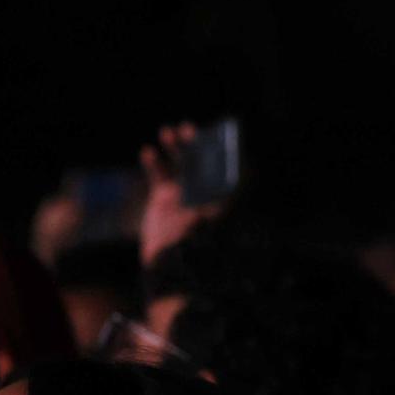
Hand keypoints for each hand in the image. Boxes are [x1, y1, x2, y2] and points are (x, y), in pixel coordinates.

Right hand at [137, 121, 226, 266]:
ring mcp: (182, 193)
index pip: (224, 164)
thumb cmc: (197, 244)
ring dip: (174, 147)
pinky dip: (153, 162)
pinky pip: (158, 174)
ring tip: (167, 133)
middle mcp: (203, 190)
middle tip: (188, 129)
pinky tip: (148, 152)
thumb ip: (230, 196)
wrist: (170, 265)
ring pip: (179, 163)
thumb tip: (246, 169)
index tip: (216, 132)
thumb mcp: (218, 219)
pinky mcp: (162, 198)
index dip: (220, 147)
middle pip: (201, 159)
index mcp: (221, 194)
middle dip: (195, 143)